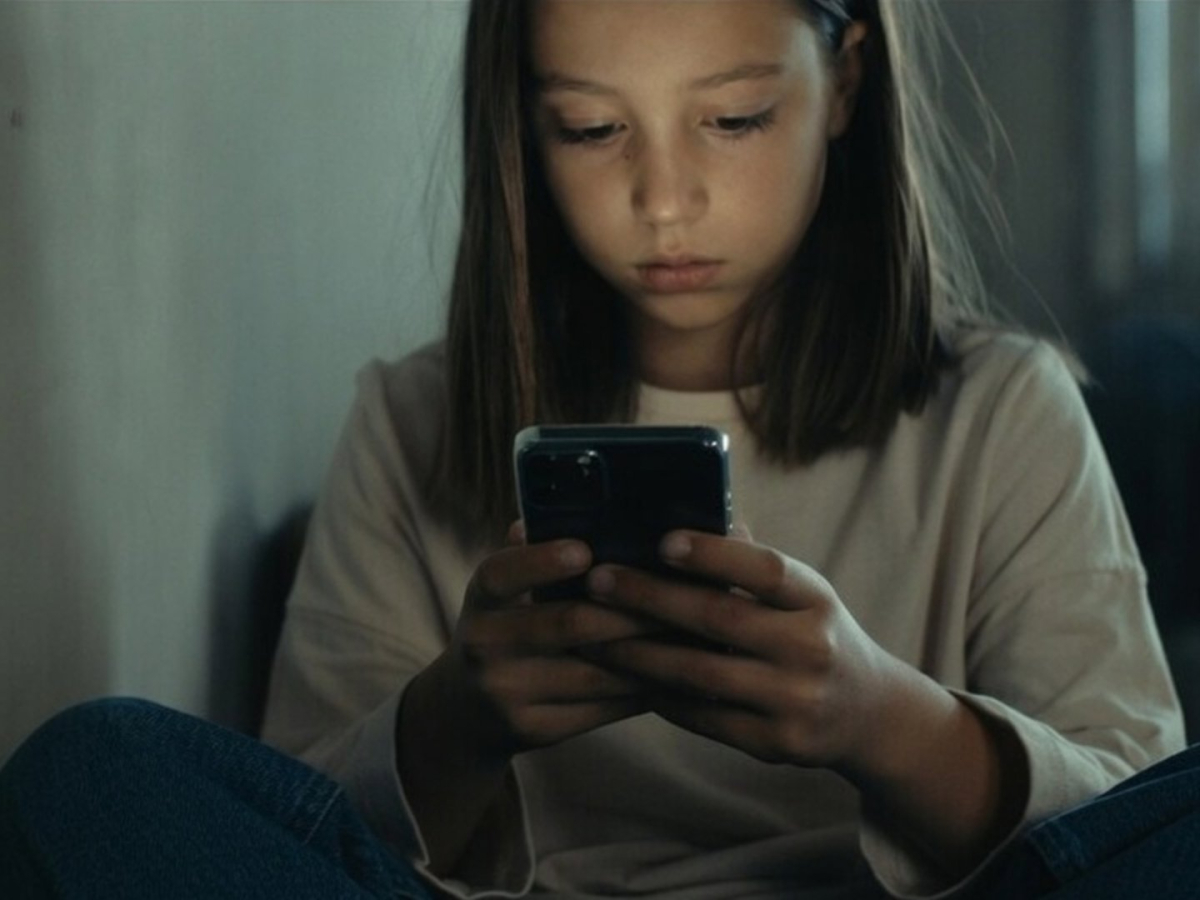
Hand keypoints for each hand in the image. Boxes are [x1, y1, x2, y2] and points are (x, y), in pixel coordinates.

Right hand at [397, 522, 656, 872]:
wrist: (463, 712)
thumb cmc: (504, 629)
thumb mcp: (503, 592)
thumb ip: (535, 555)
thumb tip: (586, 510)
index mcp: (481, 599)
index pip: (501, 574)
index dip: (542, 562)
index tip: (586, 551)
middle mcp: (485, 645)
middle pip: (568, 624)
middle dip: (631, 610)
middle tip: (681, 594)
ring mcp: (508, 692)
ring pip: (595, 673)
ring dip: (650, 653)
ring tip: (694, 634)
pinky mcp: (535, 730)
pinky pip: (602, 710)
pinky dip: (643, 690)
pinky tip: (676, 673)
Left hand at [581, 529, 912, 772]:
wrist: (868, 714)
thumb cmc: (815, 635)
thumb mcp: (802, 594)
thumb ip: (751, 564)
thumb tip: (690, 516)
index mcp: (817, 599)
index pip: (764, 570)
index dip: (713, 554)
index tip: (661, 541)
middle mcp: (812, 649)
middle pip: (719, 619)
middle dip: (649, 598)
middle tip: (598, 581)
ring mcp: (795, 700)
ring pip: (700, 673)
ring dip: (638, 652)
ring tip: (593, 634)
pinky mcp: (776, 743)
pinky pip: (703, 717)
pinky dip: (660, 695)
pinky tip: (626, 675)